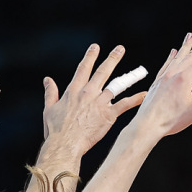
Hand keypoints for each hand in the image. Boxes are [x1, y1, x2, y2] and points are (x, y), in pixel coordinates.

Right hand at [41, 44, 144, 158]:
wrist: (65, 144)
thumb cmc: (56, 129)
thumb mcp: (49, 108)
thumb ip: (50, 92)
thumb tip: (47, 80)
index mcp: (73, 91)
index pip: (83, 69)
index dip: (90, 56)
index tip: (95, 47)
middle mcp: (88, 93)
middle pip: (102, 72)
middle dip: (112, 59)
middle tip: (120, 49)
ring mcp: (99, 103)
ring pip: (116, 85)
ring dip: (128, 76)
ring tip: (139, 70)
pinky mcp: (108, 115)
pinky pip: (124, 105)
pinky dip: (135, 99)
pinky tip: (144, 95)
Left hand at [130, 28, 191, 140]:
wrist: (147, 124)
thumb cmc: (171, 120)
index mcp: (185, 78)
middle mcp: (174, 73)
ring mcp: (164, 76)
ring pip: (178, 57)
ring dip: (186, 45)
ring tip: (191, 35)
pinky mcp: (157, 82)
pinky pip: (166, 64)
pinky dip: (172, 57)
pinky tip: (173, 51)